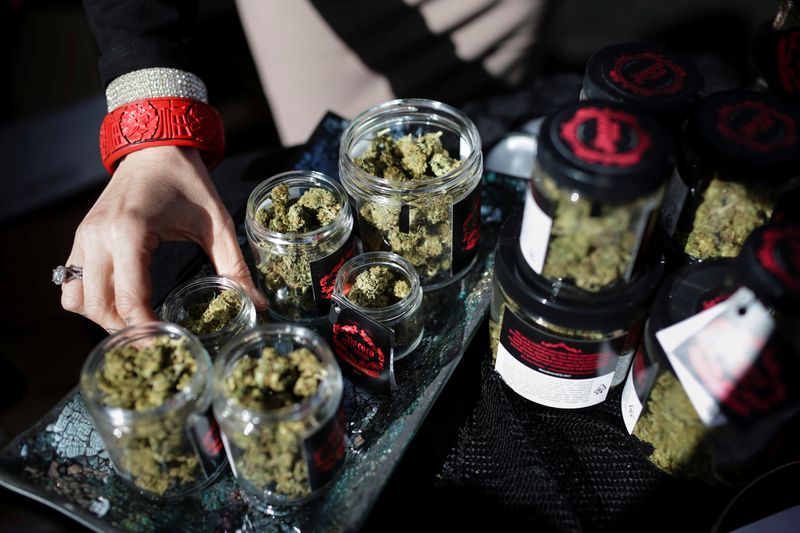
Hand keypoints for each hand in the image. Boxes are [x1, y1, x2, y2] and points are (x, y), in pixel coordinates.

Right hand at [61, 145, 266, 331]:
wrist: (155, 146)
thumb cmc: (188, 181)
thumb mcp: (216, 223)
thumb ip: (235, 266)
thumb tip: (260, 304)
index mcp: (130, 232)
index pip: (129, 298)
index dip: (146, 330)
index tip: (169, 346)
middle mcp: (98, 237)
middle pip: (99, 307)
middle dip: (127, 330)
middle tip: (158, 342)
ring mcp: (83, 238)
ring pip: (77, 300)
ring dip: (104, 319)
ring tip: (139, 324)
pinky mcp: (80, 238)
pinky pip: (71, 283)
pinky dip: (90, 302)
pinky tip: (121, 304)